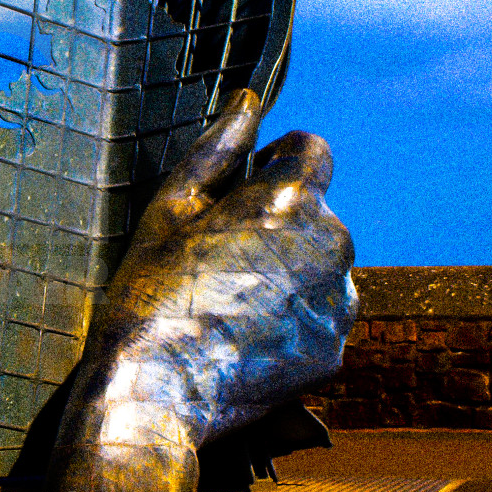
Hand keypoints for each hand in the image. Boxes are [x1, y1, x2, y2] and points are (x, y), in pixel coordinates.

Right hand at [46, 89, 356, 491]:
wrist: (158, 387)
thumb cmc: (153, 288)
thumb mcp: (172, 206)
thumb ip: (218, 148)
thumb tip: (247, 103)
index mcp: (291, 201)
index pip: (313, 150)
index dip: (277, 158)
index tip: (247, 180)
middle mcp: (330, 246)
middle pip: (315, 211)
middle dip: (278, 219)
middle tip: (219, 248)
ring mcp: (338, 303)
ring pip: (320, 263)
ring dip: (289, 266)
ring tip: (229, 296)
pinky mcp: (334, 349)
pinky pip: (320, 313)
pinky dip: (293, 313)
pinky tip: (243, 329)